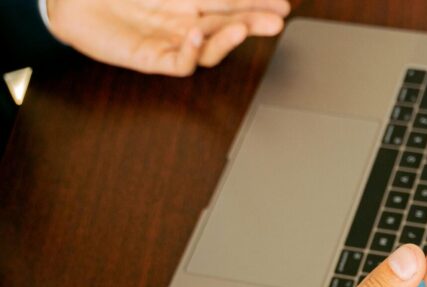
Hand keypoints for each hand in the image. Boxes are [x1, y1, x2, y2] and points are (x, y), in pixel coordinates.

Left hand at [46, 0, 290, 75]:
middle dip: (255, 21)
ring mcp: (170, 40)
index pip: (230, 1)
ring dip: (229, 38)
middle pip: (228, 23)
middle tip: (277, 20)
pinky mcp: (153, 59)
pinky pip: (181, 62)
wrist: (66, 2)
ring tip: (243, 28)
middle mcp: (183, 20)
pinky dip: (192, 51)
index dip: (256, 2)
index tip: (282, 4)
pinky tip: (195, 33)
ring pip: (211, 46)